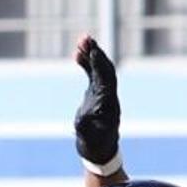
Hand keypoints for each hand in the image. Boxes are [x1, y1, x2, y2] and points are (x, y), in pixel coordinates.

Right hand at [72, 34, 121, 169]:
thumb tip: (86, 115)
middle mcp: (109, 94)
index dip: (99, 64)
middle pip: (105, 68)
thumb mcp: (88, 136)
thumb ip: (87, 125)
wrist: (99, 148)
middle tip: (85, 38)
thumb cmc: (93, 143)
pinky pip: (93, 74)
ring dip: (92, 54)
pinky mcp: (96, 93)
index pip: (105, 78)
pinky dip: (86, 63)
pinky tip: (77, 54)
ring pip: (100, 69)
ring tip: (81, 40)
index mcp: (109, 102)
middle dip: (96, 52)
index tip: (92, 50)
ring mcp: (104, 92)